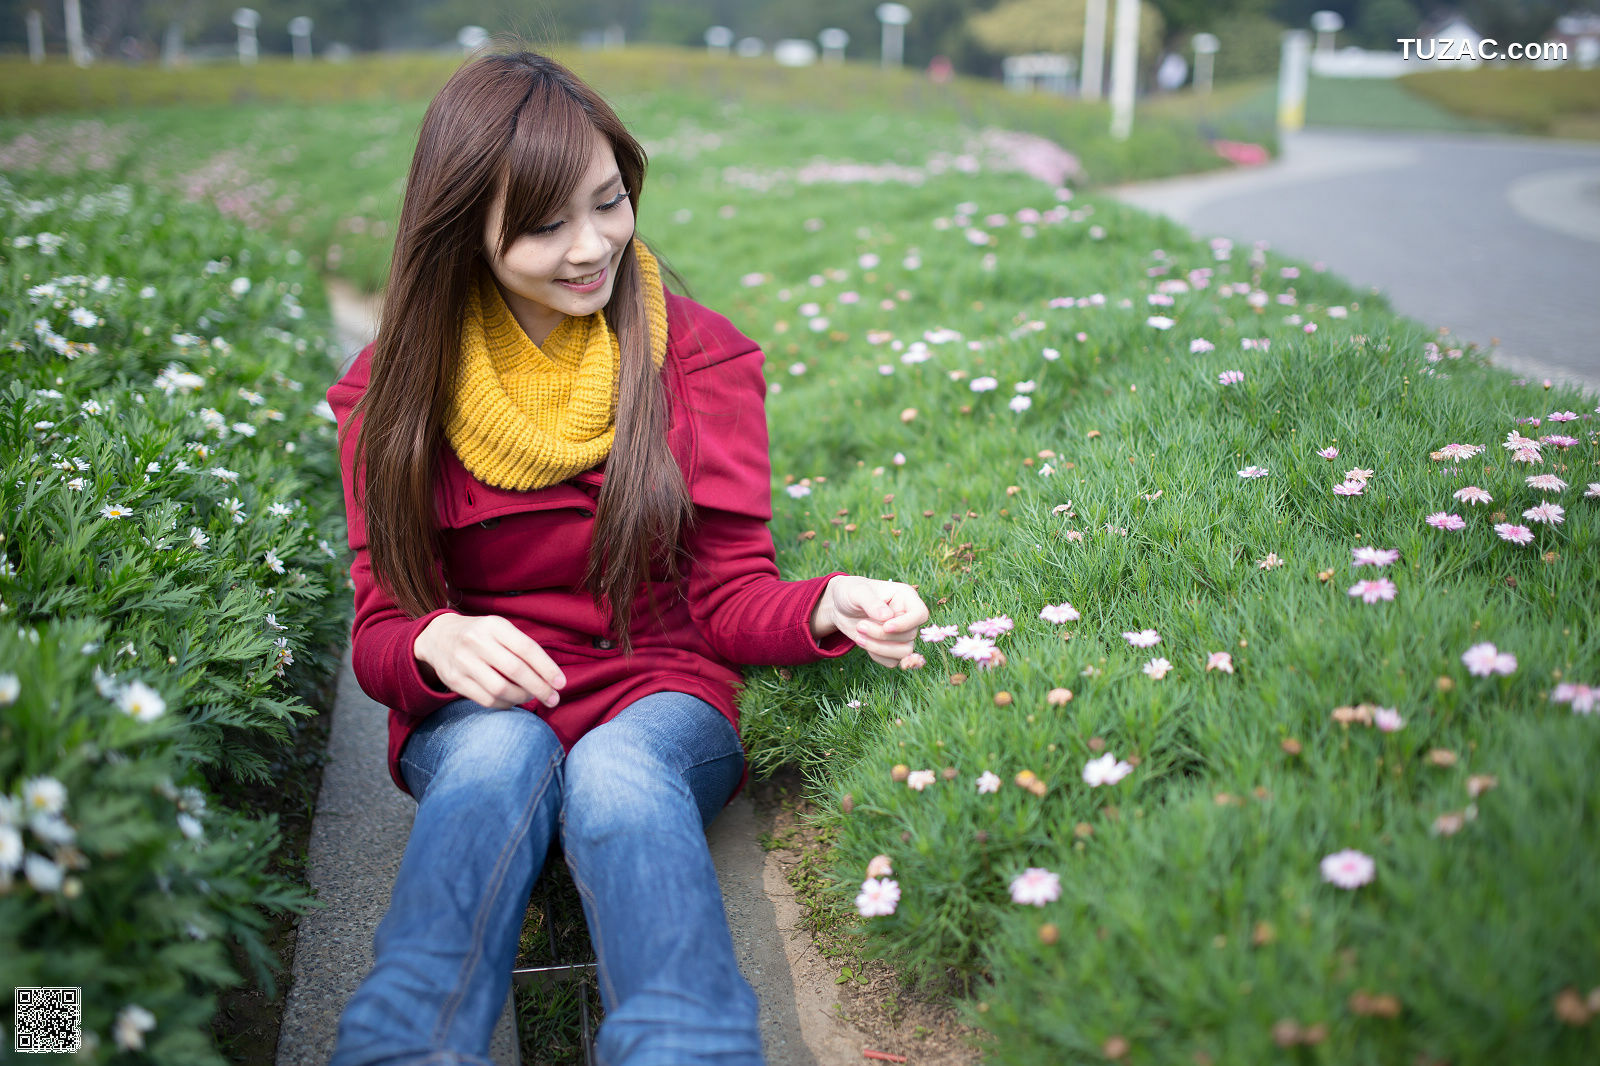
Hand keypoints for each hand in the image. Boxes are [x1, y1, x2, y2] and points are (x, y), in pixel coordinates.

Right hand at [413, 613, 566, 709]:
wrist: (438, 638)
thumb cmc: (481, 635)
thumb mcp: (499, 629)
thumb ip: (522, 647)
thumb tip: (550, 676)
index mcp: (494, 625)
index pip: (526, 648)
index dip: (547, 668)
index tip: (561, 683)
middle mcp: (477, 642)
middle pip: (515, 671)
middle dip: (539, 688)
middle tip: (553, 698)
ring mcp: (463, 662)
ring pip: (500, 689)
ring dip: (522, 697)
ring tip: (531, 696)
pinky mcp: (454, 680)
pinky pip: (486, 700)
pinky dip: (505, 704)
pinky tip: (513, 700)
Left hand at [818, 575, 928, 667]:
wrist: (840, 607)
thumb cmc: (850, 593)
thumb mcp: (857, 592)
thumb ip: (871, 602)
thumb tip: (887, 617)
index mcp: (905, 597)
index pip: (920, 614)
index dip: (906, 624)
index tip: (886, 626)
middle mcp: (907, 616)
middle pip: (909, 635)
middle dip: (882, 635)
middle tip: (860, 626)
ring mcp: (901, 633)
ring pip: (904, 652)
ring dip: (880, 648)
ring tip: (859, 637)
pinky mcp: (892, 647)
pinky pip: (893, 661)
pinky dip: (877, 656)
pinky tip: (863, 642)